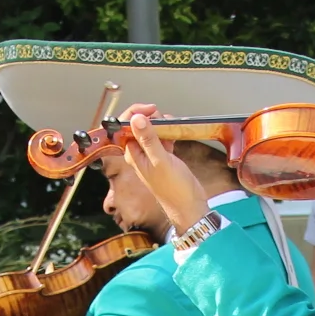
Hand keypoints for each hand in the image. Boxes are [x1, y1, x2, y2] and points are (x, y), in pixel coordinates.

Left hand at [119, 105, 212, 232]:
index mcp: (133, 155)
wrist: (189, 205)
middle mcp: (140, 154)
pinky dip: (168, 133)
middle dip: (150, 118)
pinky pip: (162, 138)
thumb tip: (136, 119)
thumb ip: (148, 139)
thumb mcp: (161, 161)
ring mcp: (152, 155)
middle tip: (163, 118)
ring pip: (151, 131)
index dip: (135, 114)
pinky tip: (176, 134)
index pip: (125, 128)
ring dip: (161, 125)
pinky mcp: (164, 156)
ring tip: (172, 126)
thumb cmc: (174, 189)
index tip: (150, 110)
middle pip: (138, 127)